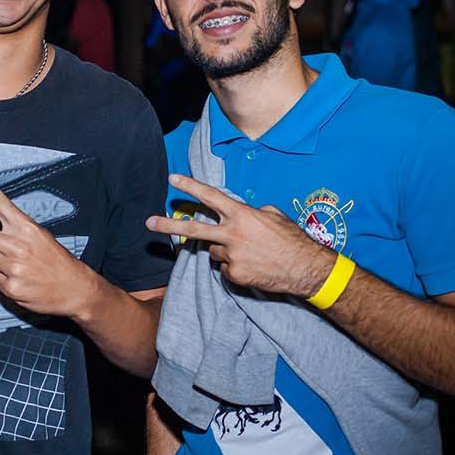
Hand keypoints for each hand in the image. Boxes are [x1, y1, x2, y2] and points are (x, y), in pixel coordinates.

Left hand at [0, 161, 103, 320]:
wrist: (77, 289)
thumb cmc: (57, 263)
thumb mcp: (37, 244)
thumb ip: (6, 246)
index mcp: (25, 227)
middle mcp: (16, 243)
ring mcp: (12, 266)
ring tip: (20, 268)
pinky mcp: (11, 286)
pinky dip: (3, 281)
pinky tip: (22, 281)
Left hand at [146, 174, 333, 297]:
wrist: (306, 269)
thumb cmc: (292, 240)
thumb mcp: (274, 216)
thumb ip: (252, 213)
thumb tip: (241, 215)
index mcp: (243, 215)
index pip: (211, 197)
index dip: (190, 187)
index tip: (172, 179)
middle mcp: (233, 234)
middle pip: (194, 229)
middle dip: (168, 225)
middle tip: (148, 223)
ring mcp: (231, 256)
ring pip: (215, 251)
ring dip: (226, 251)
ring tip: (251, 253)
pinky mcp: (233, 275)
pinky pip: (226, 268)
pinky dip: (235, 267)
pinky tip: (253, 266)